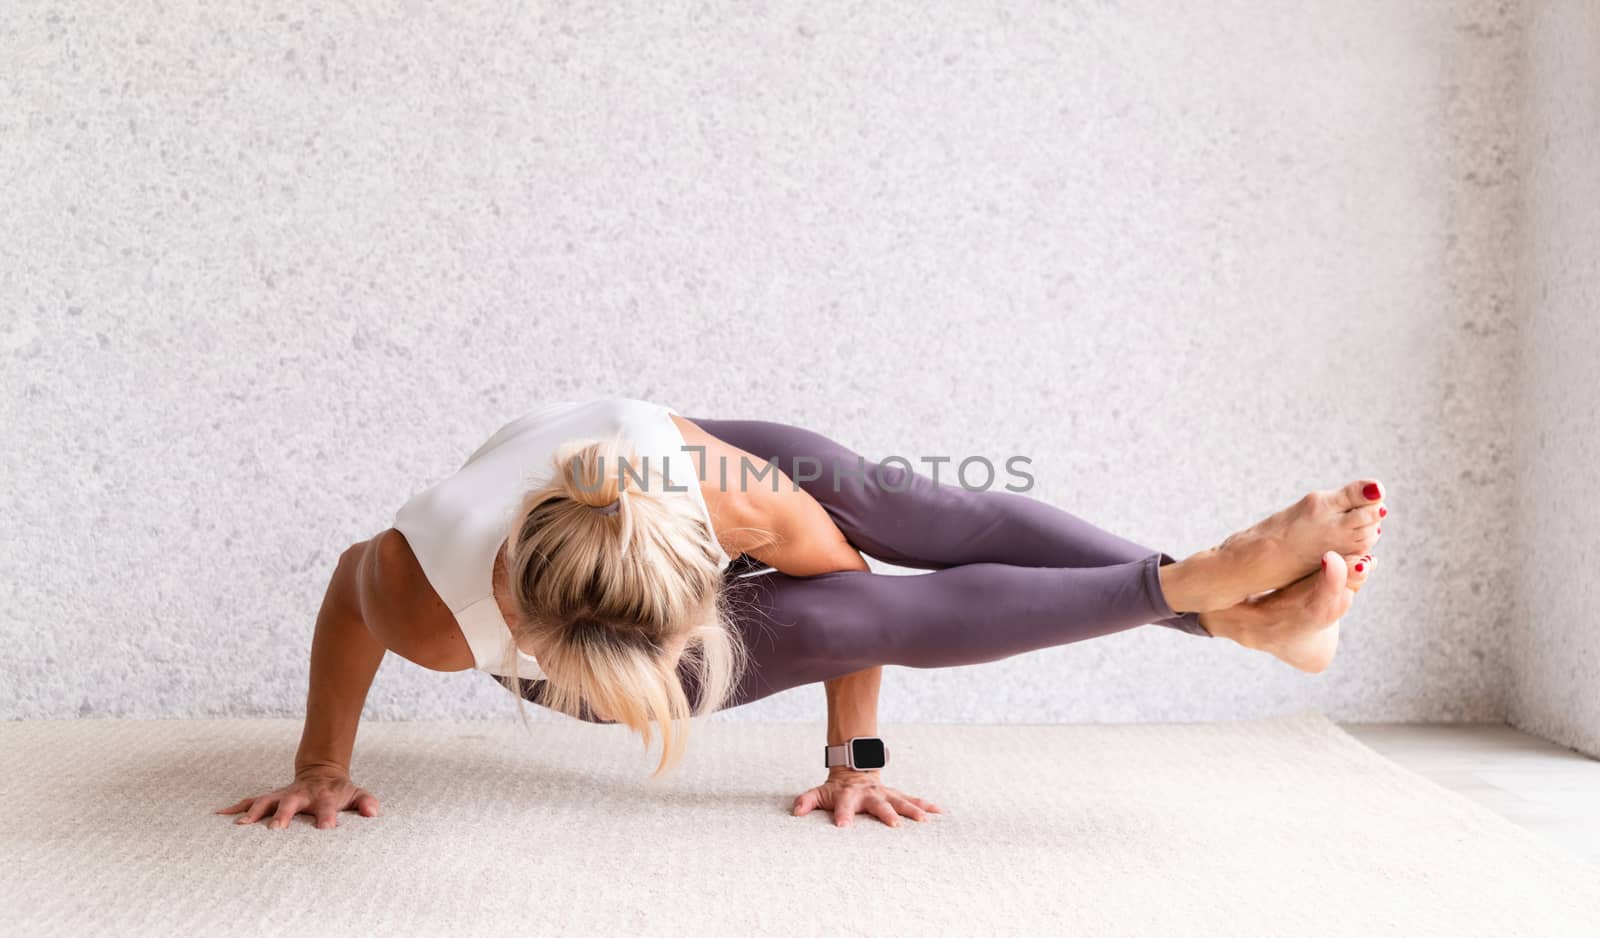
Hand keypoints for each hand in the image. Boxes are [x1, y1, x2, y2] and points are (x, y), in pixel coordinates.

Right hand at [215, 769, 380, 829]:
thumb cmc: (339, 791)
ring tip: (240, 825)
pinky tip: (218, 815)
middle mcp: (299, 795)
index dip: (328, 816)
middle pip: (290, 803)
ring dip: (253, 812)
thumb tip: (373, 812)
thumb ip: (366, 802)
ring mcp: (282, 795)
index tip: (327, 829)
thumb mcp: (356, 794)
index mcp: (323, 796)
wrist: (321, 772)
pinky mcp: (270, 798)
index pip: (327, 807)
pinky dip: (234, 808)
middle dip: (282, 815)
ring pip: (265, 801)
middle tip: (276, 830)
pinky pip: (249, 801)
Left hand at [791, 768, 943, 827]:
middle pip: (879, 804)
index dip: (843, 814)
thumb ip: (807, 801)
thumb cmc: (835, 789)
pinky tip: (940, 812)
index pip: (844, 805)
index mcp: (849, 795)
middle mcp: (870, 794)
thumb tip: (796, 812)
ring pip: (901, 801)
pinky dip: (926, 805)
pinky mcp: (896, 795)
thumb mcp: (818, 793)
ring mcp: (885, 794)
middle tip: (894, 825)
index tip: (842, 826)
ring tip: (925, 820)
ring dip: (913, 810)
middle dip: (886, 814)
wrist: (854, 771)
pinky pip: (913, 799)